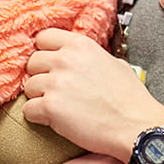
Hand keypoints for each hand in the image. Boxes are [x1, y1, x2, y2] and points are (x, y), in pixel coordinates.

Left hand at [23, 28, 163, 161]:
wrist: (135, 126)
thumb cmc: (129, 98)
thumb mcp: (114, 62)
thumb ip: (91, 56)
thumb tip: (81, 59)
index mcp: (80, 45)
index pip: (43, 37)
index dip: (46, 52)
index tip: (51, 64)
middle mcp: (65, 59)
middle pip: (33, 62)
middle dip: (41, 76)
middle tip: (56, 90)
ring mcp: (56, 83)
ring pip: (29, 87)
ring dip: (39, 97)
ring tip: (59, 106)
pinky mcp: (51, 107)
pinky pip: (28, 110)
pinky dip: (38, 117)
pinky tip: (54, 120)